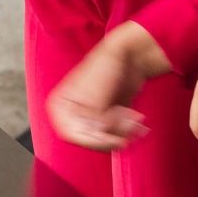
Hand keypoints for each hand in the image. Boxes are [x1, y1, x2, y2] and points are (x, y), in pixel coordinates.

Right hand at [46, 22, 171, 151]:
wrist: (130, 55)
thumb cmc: (107, 65)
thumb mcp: (94, 91)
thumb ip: (92, 116)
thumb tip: (96, 134)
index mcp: (61, 104)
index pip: (70, 133)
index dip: (91, 138)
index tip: (111, 137)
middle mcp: (73, 114)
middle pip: (90, 140)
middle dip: (112, 133)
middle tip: (128, 122)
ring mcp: (91, 118)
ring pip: (105, 141)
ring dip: (123, 131)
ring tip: (134, 117)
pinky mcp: (107, 121)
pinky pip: (116, 137)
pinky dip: (128, 131)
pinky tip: (136, 119)